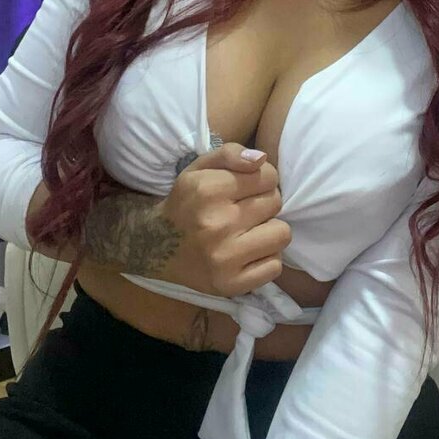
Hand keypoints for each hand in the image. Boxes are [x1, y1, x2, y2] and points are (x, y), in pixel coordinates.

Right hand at [152, 142, 291, 296]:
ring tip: (250, 231)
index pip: (268, 176)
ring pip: (282, 234)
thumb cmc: (186, 202)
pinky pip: (275, 266)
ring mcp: (224, 258)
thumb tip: (261, 159)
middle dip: (265, 203)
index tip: (248, 188)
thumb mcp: (200, 167)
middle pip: (276, 203)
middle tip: (245, 210)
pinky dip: (266, 259)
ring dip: (270, 231)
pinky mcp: (230, 285)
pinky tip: (247, 253)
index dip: (262, 179)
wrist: (156, 246)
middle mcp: (216, 224)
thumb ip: (231, 153)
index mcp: (208, 190)